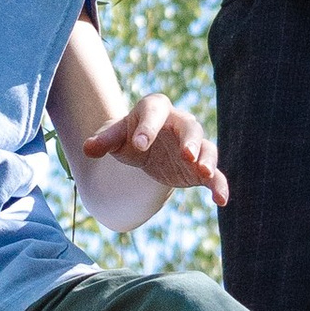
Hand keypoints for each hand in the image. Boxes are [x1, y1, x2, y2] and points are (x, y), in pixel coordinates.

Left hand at [82, 95, 228, 206]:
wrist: (144, 147)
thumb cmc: (128, 136)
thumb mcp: (114, 137)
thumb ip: (103, 141)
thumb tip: (88, 148)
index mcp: (155, 109)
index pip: (154, 113)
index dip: (147, 127)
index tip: (139, 145)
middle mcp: (179, 123)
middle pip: (190, 127)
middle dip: (190, 140)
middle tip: (186, 155)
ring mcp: (193, 145)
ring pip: (207, 148)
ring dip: (207, 159)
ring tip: (205, 173)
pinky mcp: (199, 166)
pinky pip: (215, 174)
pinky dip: (219, 186)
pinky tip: (221, 201)